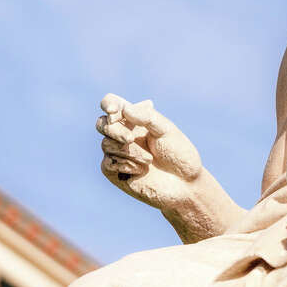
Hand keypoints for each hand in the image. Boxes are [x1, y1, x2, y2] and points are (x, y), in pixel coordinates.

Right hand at [97, 94, 203, 213]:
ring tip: (149, 160)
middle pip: (102, 124)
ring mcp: (117, 152)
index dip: (109, 104)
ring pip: (107, 144)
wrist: (184, 183)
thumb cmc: (178, 153)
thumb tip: (124, 109)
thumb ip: (147, 117)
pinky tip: (141, 171)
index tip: (115, 111)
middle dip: (114, 130)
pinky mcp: (114, 172)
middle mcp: (122, 133)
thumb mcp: (167, 130)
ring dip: (129, 152)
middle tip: (130, 139)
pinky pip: (108, 164)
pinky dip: (125, 165)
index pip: (112, 103)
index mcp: (134, 118)